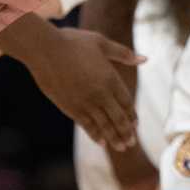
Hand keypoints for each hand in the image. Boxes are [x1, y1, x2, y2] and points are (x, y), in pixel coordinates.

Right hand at [19, 26, 143, 153]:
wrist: (44, 49)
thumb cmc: (73, 42)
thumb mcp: (101, 43)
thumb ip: (124, 54)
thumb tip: (145, 59)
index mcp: (110, 78)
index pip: (126, 102)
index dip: (132, 115)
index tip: (136, 125)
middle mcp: (100, 94)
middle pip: (118, 118)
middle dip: (126, 132)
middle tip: (131, 143)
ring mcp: (85, 102)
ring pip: (104, 125)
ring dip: (114, 138)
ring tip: (121, 147)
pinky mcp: (70, 108)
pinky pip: (87, 125)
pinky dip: (95, 134)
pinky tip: (101, 142)